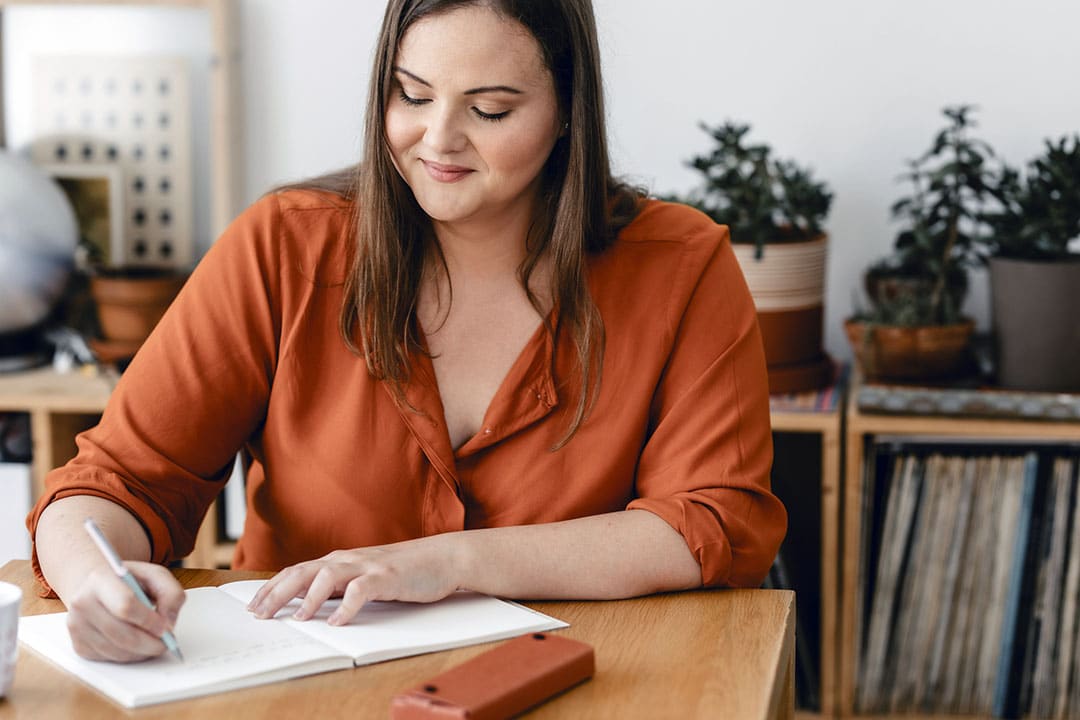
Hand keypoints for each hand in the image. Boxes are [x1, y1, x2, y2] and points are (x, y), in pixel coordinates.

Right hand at [65, 561, 184, 662]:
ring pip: (116, 650)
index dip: (149, 621)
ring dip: (141, 652)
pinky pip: (109, 659)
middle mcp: (82, 603)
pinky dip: (129, 656)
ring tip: (155, 643)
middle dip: (149, 643)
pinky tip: (138, 645)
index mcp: (100, 579)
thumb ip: (171, 593)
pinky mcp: (79, 645)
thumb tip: (169, 623)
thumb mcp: (155, 575)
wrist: (96, 586)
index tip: (166, 628)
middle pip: (121, 634)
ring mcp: (77, 626)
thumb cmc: (128, 581)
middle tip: (167, 642)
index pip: (125, 605)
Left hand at [247, 536, 463, 625]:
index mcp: (341, 560)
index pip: (298, 571)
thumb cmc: (405, 570)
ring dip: (309, 598)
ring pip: (328, 576)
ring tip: (298, 619)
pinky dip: (347, 606)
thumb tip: (313, 603)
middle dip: (277, 593)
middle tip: (259, 614)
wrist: (443, 557)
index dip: (273, 587)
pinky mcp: (387, 577)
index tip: (254, 605)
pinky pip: (362, 590)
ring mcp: (368, 566)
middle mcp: (348, 559)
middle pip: (303, 572)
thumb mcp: (365, 576)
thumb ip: (341, 585)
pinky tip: (338, 622)